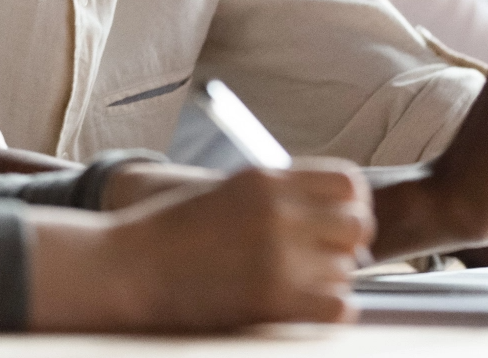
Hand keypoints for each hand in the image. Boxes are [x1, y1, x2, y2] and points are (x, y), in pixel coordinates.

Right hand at [28, 159, 373, 331]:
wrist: (129, 268)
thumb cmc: (175, 231)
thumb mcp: (228, 192)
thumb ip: (279, 195)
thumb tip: (332, 212)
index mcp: (267, 179)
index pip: (348, 181)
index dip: (352, 203)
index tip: (338, 220)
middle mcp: (279, 211)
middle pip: (358, 224)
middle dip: (350, 243)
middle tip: (330, 258)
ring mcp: (277, 254)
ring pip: (348, 268)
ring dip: (334, 279)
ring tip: (305, 284)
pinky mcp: (272, 299)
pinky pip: (339, 305)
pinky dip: (332, 309)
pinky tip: (308, 307)